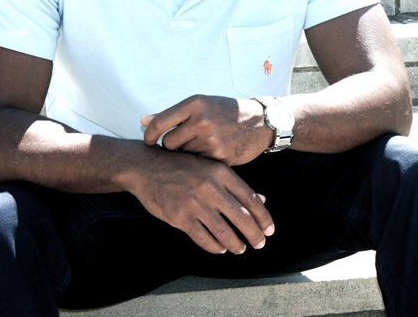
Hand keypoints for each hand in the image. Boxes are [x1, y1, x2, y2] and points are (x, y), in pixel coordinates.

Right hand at [124, 147, 274, 254]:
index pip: (250, 199)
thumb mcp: (211, 168)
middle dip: (254, 234)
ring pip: (223, 231)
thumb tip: (262, 200)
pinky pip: (202, 237)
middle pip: (241, 217)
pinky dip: (214, 246)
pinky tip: (221, 249)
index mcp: (221, 173)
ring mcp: (194, 203)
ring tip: (241, 248)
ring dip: (235, 243)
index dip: (263, 217)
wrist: (147, 167)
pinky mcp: (179, 217)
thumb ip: (235, 185)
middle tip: (260, 244)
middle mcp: (210, 187)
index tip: (270, 230)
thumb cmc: (183, 167)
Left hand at [141, 94, 272, 164]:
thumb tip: (142, 121)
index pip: (159, 123)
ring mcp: (212, 140)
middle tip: (183, 143)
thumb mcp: (201, 105)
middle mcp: (202, 120)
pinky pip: (199, 164)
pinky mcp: (220, 157)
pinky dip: (200, 161)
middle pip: (169, 143)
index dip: (149, 135)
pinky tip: (210, 152)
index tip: (149, 141)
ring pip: (183, 155)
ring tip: (202, 145)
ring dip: (187, 154)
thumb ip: (172, 114)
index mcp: (195, 104)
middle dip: (172, 146)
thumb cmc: (226, 111)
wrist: (260, 122)